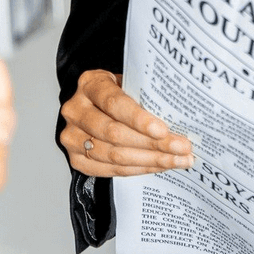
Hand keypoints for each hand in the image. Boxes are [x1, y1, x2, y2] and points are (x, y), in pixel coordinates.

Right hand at [59, 69, 193, 176]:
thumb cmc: (116, 93)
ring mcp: (72, 137)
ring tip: (176, 160)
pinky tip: (158, 166)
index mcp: (90, 84)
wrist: (94, 106)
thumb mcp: (128, 83)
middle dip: (152, 144)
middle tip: (181, 148)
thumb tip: (179, 116)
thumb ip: (143, 96)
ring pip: (114, 155)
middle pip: (115, 133)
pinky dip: (139, 170)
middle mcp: (75, 110)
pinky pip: (111, 170)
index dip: (139, 119)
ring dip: (150, 161)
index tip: (163, 130)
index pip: (114, 103)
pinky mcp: (77, 159)